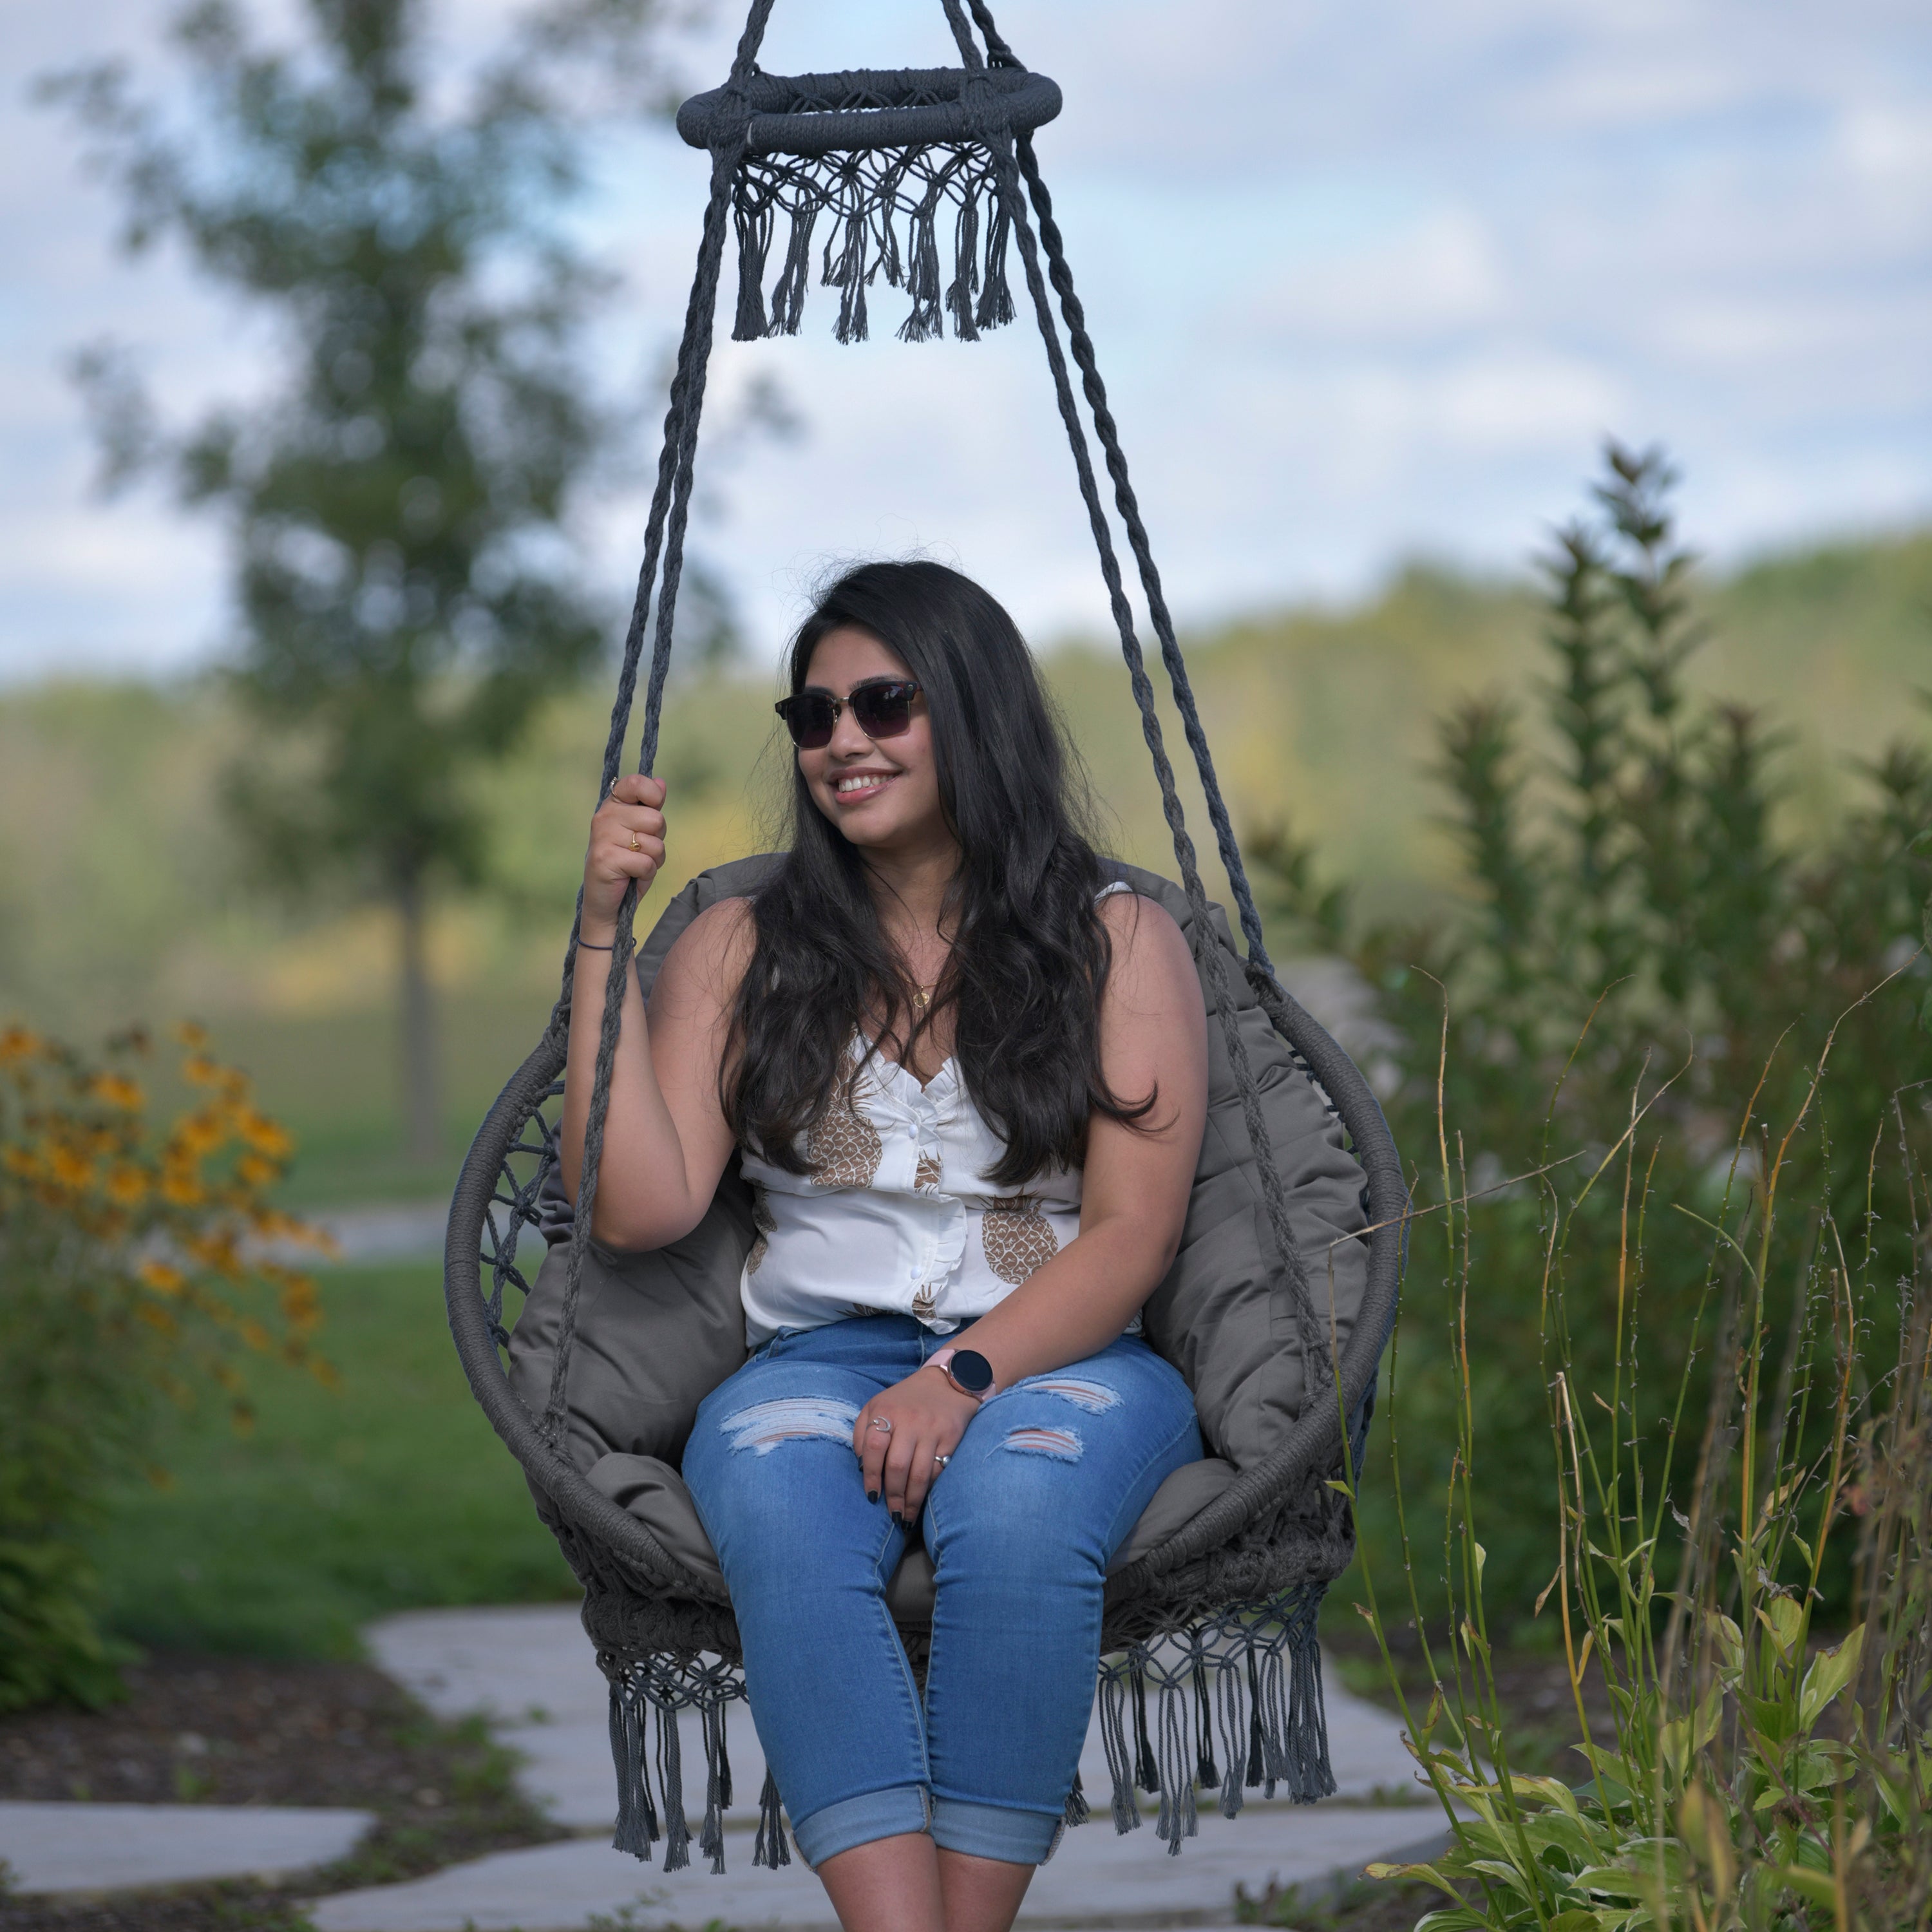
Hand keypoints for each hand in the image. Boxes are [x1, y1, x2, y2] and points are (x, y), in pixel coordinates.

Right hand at [582, 775, 666, 938]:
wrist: (608, 902)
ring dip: (653, 859)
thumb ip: (650, 808)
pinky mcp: (605, 859)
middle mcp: (604, 817)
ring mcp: (602, 837)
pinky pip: (646, 862)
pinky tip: (631, 876)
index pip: (636, 783)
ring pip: (653, 843)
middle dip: (657, 838)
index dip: (653, 795)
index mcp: (613, 805)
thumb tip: (661, 782)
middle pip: (655, 819)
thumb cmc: (628, 865)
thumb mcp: (643, 833)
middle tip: (641, 850)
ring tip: (636, 864)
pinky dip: (646, 873)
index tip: (652, 809)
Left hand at [854, 1365, 978, 1522]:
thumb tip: (861, 1467)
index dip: (871, 1476)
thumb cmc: (905, 1400)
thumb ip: (862, 1432)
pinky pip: (938, 1470)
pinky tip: (922, 1500)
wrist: (947, 1382)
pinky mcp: (951, 1437)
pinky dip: (929, 1489)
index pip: (873, 1448)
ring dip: (911, 1501)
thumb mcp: (877, 1405)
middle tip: (891, 1515)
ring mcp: (932, 1429)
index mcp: (886, 1411)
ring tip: (905, 1517)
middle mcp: (909, 1421)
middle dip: (893, 1496)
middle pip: (897, 1466)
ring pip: (919, 1473)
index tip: (871, 1496)